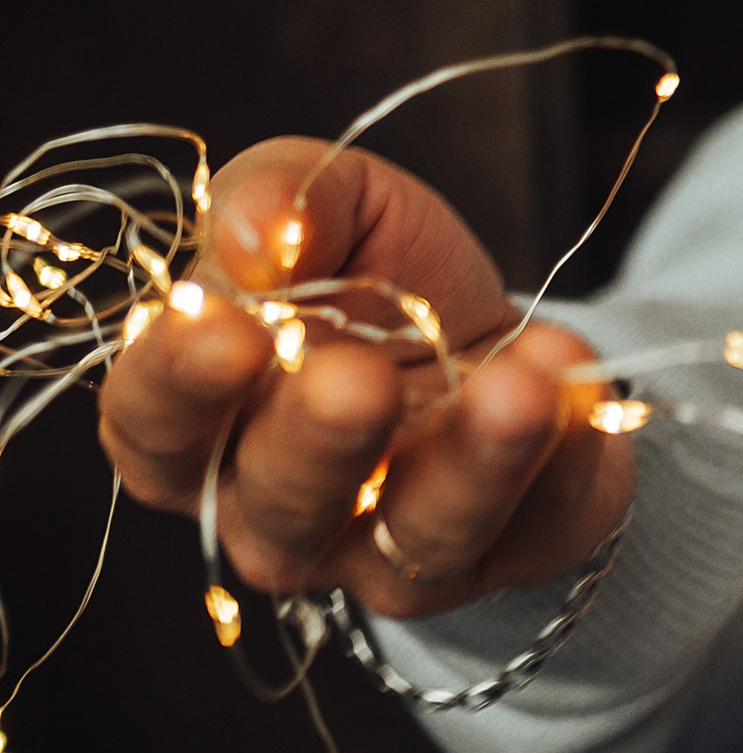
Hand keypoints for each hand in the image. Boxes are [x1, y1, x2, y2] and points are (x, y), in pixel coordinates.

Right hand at [99, 141, 624, 616]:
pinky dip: (568, 454)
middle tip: (357, 380)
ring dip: (471, 461)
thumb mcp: (325, 205)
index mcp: (202, 423)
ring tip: (513, 389)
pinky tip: (581, 392)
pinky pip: (541, 523)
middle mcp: (277, 512)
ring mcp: (389, 554)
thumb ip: (275, 197)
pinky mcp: (510, 555)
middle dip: (320, 439)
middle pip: (280, 501)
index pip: (151, 424)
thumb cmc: (368, 279)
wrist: (483, 329)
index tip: (222, 324)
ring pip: (417, 536)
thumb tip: (257, 232)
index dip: (178, 382)